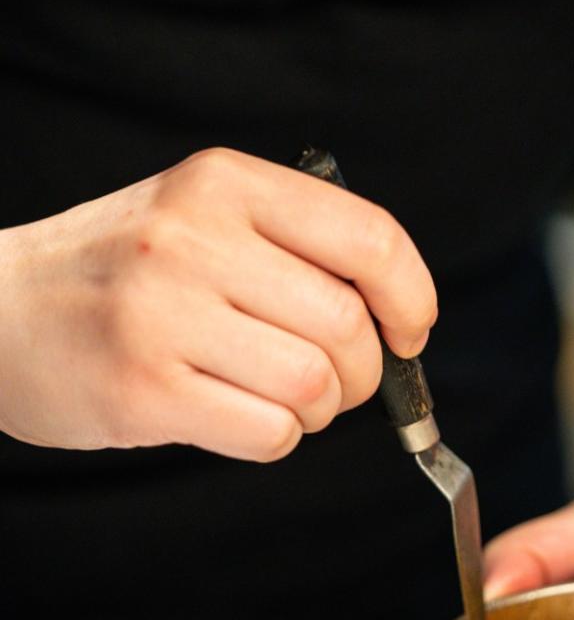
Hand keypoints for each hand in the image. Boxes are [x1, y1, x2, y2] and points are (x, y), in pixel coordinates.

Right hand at [0, 147, 435, 460]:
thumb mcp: (198, 214)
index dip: (411, 295)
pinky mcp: (143, 388)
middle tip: (332, 379)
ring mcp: (164, 314)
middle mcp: (195, 239)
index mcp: (223, 184)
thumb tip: (397, 315)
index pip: (368, 238)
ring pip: (314, 384)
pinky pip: (269, 431)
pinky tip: (235, 414)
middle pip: (347, 325)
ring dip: (318, 408)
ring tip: (281, 397)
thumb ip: (291, 244)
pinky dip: (275, 436)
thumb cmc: (117, 271)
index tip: (411, 330)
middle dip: (362, 371)